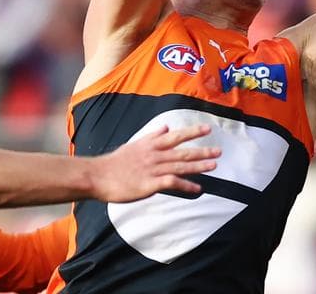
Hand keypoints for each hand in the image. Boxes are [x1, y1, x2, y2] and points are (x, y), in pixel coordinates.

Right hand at [90, 125, 219, 201]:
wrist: (97, 176)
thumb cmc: (114, 163)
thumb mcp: (133, 144)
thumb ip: (151, 136)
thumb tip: (165, 127)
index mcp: (149, 145)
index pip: (175, 136)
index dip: (192, 132)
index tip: (207, 129)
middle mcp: (154, 155)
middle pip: (182, 151)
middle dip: (201, 150)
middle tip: (218, 151)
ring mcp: (152, 169)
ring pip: (180, 165)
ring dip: (198, 166)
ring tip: (213, 166)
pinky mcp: (149, 184)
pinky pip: (172, 183)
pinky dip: (186, 185)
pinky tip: (197, 188)